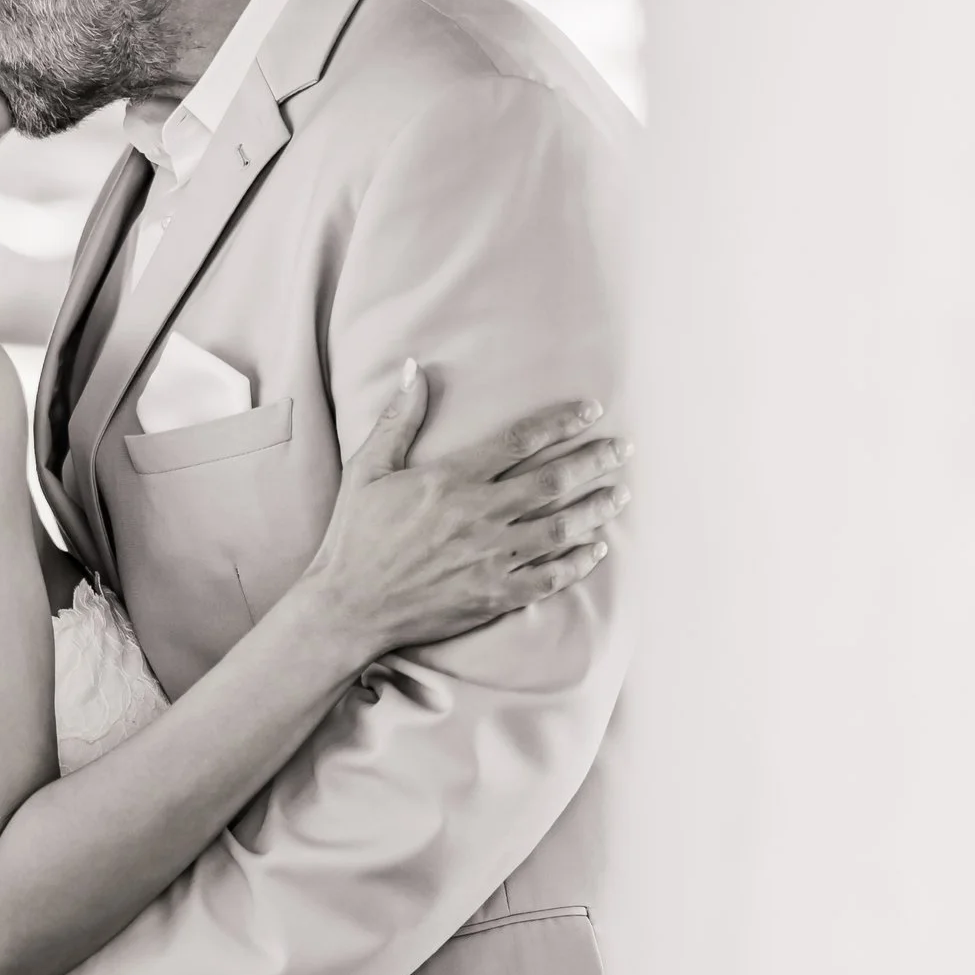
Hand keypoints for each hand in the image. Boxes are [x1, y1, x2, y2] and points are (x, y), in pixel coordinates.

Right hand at [299, 367, 629, 662]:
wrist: (350, 606)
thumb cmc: (355, 535)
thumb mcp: (367, 468)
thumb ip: (398, 417)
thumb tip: (413, 367)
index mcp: (452, 479)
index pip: (521, 440)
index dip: (562, 421)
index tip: (592, 410)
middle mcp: (480, 515)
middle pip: (554, 481)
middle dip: (595, 461)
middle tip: (624, 449)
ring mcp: (491, 558)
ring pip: (561, 527)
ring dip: (597, 508)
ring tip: (621, 494)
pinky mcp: (494, 595)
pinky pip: (550, 577)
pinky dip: (578, 562)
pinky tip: (596, 548)